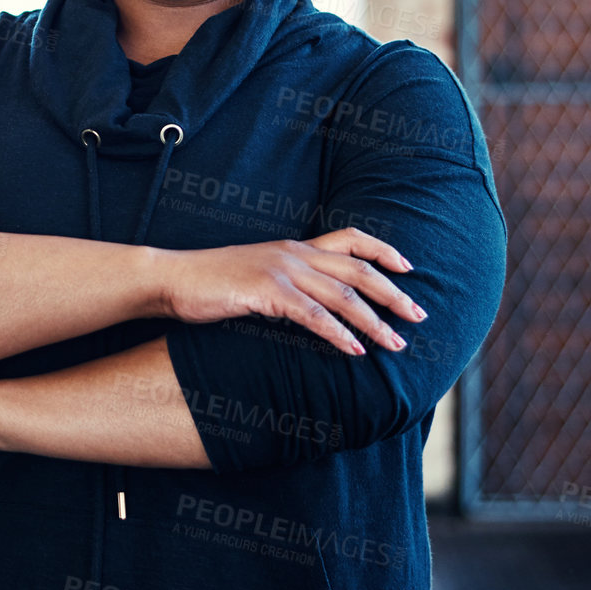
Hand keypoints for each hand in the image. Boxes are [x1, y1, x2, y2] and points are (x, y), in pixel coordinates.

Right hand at [151, 227, 422, 355]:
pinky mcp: (266, 292)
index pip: (350, 238)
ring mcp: (280, 271)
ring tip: (396, 344)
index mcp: (292, 247)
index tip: (408, 266)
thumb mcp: (254, 276)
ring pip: (342, 295)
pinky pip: (312, 315)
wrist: (171, 279)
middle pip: (357, 270)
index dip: (383, 250)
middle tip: (419, 316)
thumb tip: (308, 308)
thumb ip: (284, 285)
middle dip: (393, 293)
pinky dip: (338, 333)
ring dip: (374, 322)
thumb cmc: (209, 284)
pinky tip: (354, 351)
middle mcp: (293, 253)